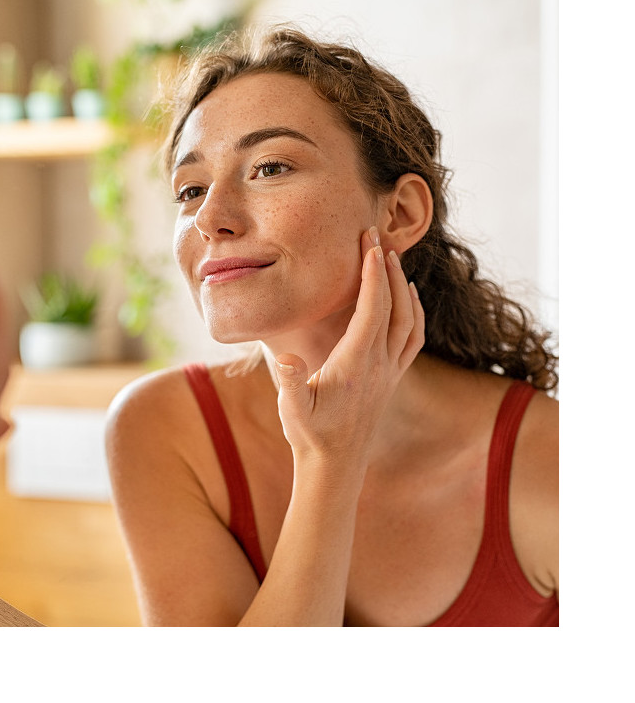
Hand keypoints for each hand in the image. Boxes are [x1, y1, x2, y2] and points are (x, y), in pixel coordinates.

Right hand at [273, 227, 423, 473]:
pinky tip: (408, 299)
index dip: (372, 274)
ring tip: (391, 260)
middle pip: (394, 306)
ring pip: (410, 320)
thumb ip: (292, 383)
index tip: (368, 243)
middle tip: (376, 237)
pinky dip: (415, 312)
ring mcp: (390, 371)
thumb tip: (287, 358)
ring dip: (403, 286)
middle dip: (387, 268)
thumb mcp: (293, 410)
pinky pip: (413, 338)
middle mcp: (380, 364)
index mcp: (357, 364)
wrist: (335, 466)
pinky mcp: (392, 378)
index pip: (372, 309)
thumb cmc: (310, 435)